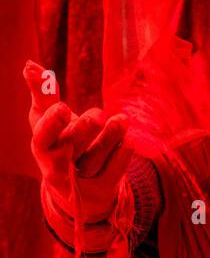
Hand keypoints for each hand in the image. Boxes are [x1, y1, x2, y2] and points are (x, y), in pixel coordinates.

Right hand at [25, 61, 130, 222]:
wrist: (76, 193)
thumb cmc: (60, 144)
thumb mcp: (49, 121)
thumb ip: (43, 95)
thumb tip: (30, 64)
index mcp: (43, 147)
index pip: (41, 138)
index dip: (50, 124)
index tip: (61, 106)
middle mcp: (58, 166)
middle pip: (67, 149)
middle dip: (80, 131)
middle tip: (97, 115)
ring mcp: (79, 181)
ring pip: (94, 159)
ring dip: (109, 138)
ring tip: (121, 119)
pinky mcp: (100, 191)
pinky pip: (113, 174)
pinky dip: (122, 156)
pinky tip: (129, 140)